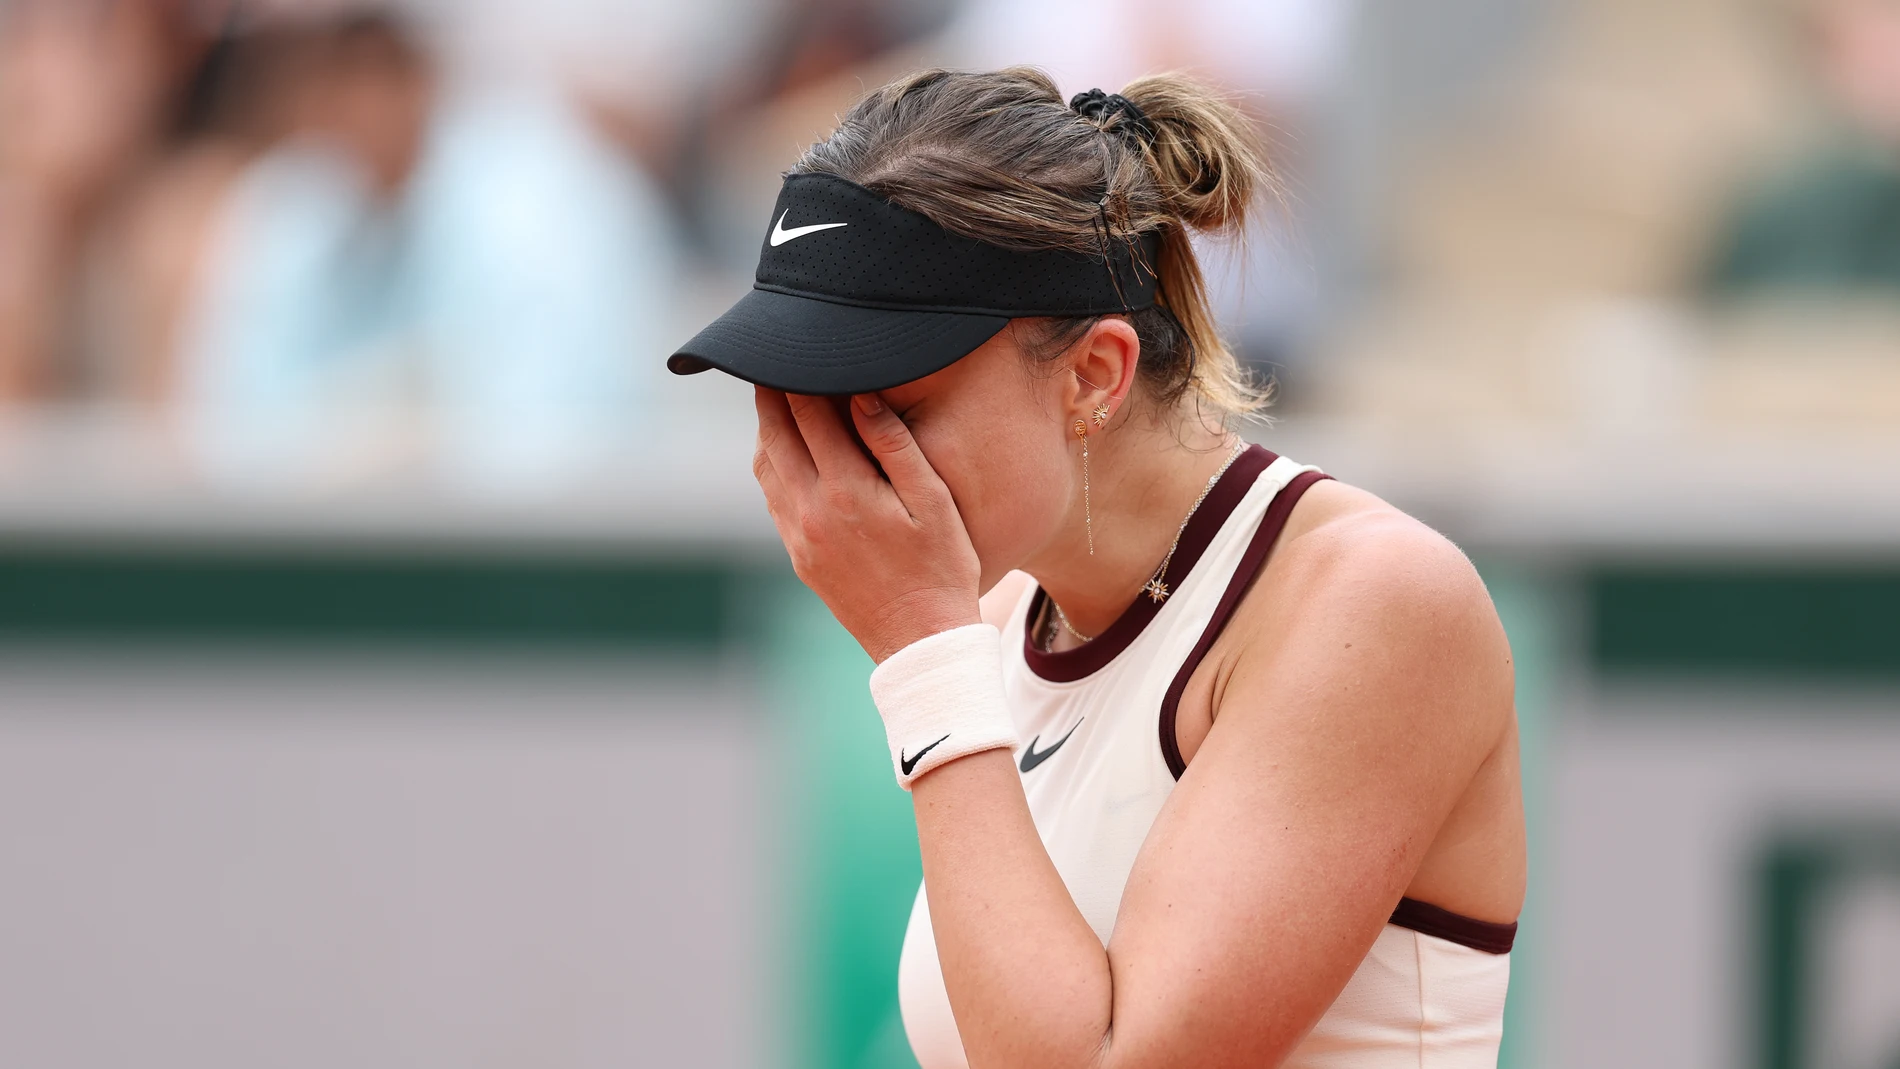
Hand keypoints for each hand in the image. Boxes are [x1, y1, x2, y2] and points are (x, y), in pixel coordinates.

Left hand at [753, 387, 980, 662]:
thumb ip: (894, 444)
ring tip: (776, 398)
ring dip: (767, 429)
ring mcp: (800, 537)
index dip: (798, 375)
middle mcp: (811, 511)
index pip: (807, 414)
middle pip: (774, 435)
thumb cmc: (942, 566)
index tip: (798, 347)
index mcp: (845, 490)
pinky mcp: (800, 557)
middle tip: (772, 360)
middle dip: (771, 394)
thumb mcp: (933, 500)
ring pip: (766, 467)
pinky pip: (773, 499)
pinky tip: (787, 452)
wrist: (922, 640)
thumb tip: (862, 395)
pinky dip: (772, 465)